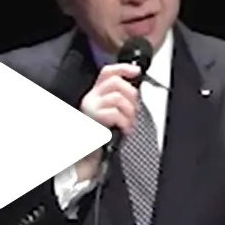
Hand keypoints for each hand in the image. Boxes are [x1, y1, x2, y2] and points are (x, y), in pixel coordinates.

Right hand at [72, 62, 140, 180]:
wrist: (88, 156)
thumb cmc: (102, 137)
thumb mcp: (111, 114)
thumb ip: (119, 100)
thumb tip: (134, 92)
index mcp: (95, 94)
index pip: (107, 72)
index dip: (123, 68)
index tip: (136, 71)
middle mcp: (91, 98)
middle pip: (116, 82)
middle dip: (131, 95)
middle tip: (133, 111)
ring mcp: (91, 107)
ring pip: (118, 97)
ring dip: (129, 112)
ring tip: (128, 123)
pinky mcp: (93, 119)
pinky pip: (115, 113)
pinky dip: (125, 122)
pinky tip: (125, 129)